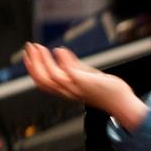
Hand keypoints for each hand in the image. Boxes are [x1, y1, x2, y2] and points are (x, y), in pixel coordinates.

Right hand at [23, 43, 146, 131]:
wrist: (122, 103)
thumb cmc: (106, 91)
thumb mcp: (86, 76)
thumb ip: (74, 66)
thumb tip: (61, 53)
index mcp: (67, 90)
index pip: (43, 82)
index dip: (32, 69)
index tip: (28, 54)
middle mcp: (69, 91)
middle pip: (43, 80)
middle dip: (34, 63)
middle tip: (31, 47)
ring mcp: (78, 88)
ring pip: (53, 77)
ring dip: (43, 60)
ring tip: (41, 47)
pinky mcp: (88, 84)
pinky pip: (71, 74)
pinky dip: (63, 61)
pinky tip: (60, 50)